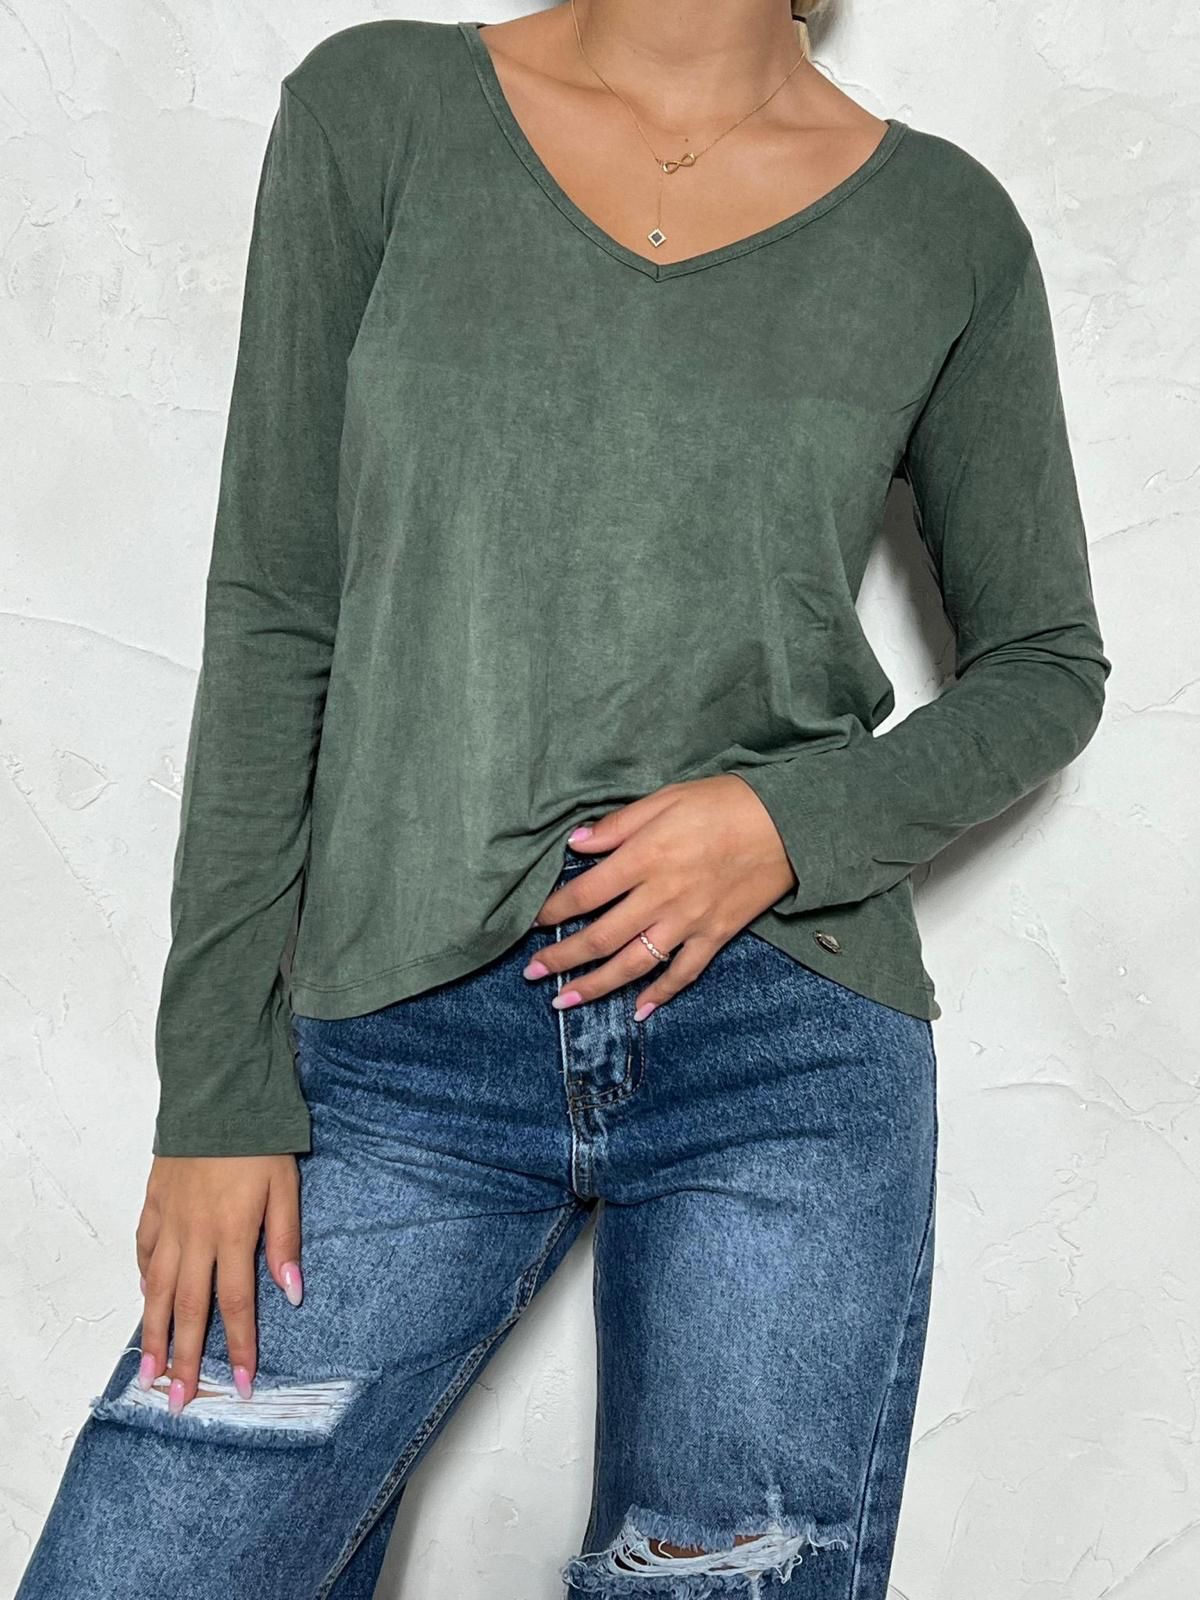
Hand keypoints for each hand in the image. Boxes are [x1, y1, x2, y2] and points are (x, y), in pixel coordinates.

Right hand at [135, 1154, 302, 1413]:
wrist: (216, 1096)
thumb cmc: (258, 1141)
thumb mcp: (286, 1187)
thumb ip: (286, 1241)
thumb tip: (291, 1294)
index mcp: (232, 1234)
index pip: (234, 1305)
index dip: (238, 1348)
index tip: (241, 1386)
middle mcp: (195, 1236)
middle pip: (188, 1310)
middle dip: (185, 1361)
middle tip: (179, 1403)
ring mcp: (169, 1221)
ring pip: (157, 1289)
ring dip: (154, 1334)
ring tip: (150, 1373)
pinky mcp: (154, 1204)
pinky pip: (145, 1251)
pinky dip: (144, 1279)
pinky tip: (146, 1297)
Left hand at [526, 774, 796, 1019]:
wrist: (789, 823)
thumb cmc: (725, 803)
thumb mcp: (668, 798)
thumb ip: (619, 824)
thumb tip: (576, 843)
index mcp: (645, 857)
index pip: (585, 893)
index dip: (553, 911)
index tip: (532, 922)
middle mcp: (661, 895)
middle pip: (600, 936)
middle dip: (561, 958)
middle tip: (533, 974)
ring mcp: (689, 921)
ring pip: (633, 963)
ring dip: (595, 986)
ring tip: (564, 1000)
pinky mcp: (715, 936)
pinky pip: (682, 974)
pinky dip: (659, 995)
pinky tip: (638, 1010)